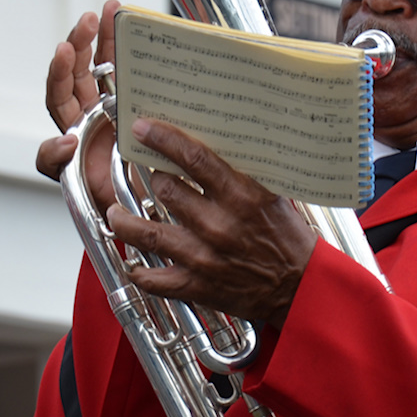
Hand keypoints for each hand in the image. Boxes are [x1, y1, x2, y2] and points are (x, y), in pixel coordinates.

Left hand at [36, 0, 120, 212]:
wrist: (142, 209)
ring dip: (108, 37)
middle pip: (82, 68)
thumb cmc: (103, 195)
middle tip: (90, 19)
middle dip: (83, 40)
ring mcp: (117, 105)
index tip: (66, 52)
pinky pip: (134, 74)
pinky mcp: (140, 106)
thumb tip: (64, 140)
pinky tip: (140, 30)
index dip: (59, 71)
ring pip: (108, 65)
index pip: (58, 91)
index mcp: (71, 125)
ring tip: (113, 9)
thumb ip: (54, 160)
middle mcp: (90, 111)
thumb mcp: (71, 179)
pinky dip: (134, 52)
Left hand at [106, 119, 317, 326]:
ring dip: (124, 221)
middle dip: (152, 178)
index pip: (195, 159)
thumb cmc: (288, 238)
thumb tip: (210, 143)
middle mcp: (220, 225)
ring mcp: (205, 257)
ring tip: (115, 213)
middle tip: (147, 173)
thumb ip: (243, 172)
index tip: (142, 128)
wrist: (301, 288)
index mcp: (243, 197)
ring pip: (147, 234)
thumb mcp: (274, 195)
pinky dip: (138, 272)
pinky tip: (132, 263)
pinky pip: (155, 280)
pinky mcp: (198, 286)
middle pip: (166, 190)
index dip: (164, 140)